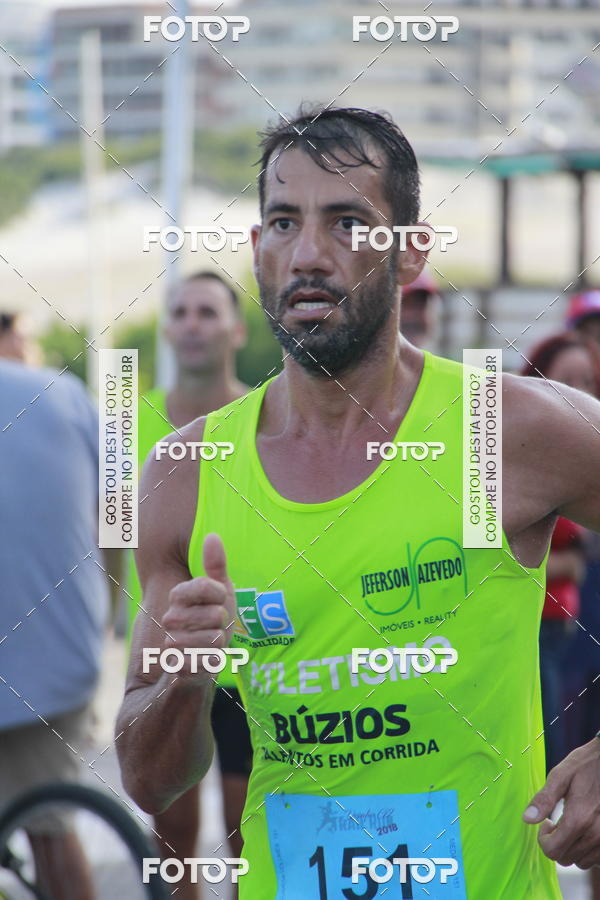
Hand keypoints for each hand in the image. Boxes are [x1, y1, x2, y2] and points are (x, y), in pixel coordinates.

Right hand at [160, 533, 236, 683]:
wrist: (198, 661)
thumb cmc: (211, 621)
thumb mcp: (219, 592)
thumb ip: (215, 565)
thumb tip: (212, 536)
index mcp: (179, 596)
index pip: (205, 585)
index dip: (220, 594)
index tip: (220, 600)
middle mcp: (171, 617)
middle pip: (215, 614)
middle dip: (224, 622)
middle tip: (217, 626)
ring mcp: (172, 642)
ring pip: (214, 639)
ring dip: (221, 642)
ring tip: (213, 642)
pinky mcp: (178, 667)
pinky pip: (209, 661)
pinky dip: (215, 661)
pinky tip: (208, 660)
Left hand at [523, 738, 599, 867]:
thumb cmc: (586, 765)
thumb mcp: (561, 776)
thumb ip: (544, 799)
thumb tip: (527, 819)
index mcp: (579, 819)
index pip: (552, 851)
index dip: (543, 839)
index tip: (547, 822)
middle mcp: (596, 835)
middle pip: (564, 858)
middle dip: (556, 843)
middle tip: (558, 821)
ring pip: (580, 861)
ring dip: (572, 847)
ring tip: (574, 824)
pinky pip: (596, 859)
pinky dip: (587, 849)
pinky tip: (586, 830)